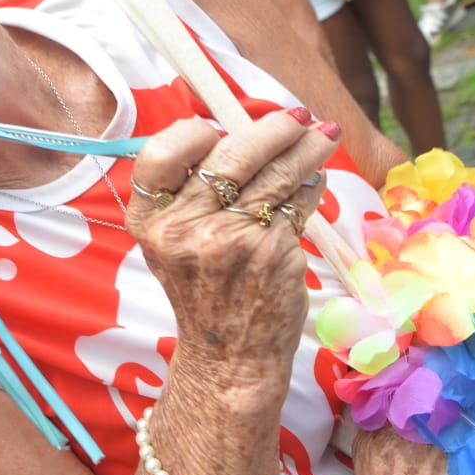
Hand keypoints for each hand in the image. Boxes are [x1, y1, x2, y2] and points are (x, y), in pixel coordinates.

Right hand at [126, 109, 336, 377]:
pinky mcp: (272, 253)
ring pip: (275, 173)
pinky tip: (317, 177)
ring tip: (325, 132)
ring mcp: (229, 241)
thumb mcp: (173, 244)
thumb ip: (187, 193)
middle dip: (270, 129)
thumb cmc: (204, 290)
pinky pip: (298, 203)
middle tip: (295, 117)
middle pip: (229, 154)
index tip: (217, 128)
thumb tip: (235, 130)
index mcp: (150, 222)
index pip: (159, 155)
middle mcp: (183, 229)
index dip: (192, 134)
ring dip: (307, 147)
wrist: (229, 357)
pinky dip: (312, 185)